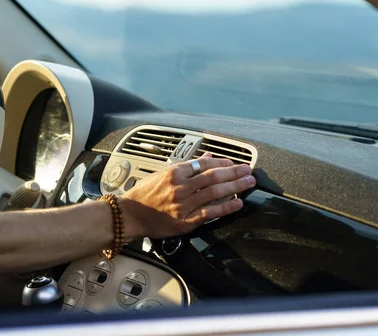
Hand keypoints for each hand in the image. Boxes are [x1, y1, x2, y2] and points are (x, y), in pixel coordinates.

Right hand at [119, 153, 255, 239]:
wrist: (129, 214)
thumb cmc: (144, 194)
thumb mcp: (163, 174)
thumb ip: (187, 166)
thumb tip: (208, 157)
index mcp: (174, 172)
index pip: (204, 164)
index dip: (222, 162)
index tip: (233, 162)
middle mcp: (180, 187)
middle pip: (213, 177)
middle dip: (234, 173)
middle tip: (248, 170)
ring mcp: (183, 204)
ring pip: (215, 193)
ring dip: (235, 187)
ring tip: (248, 182)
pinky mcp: (185, 221)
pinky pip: (210, 212)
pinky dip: (225, 207)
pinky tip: (237, 203)